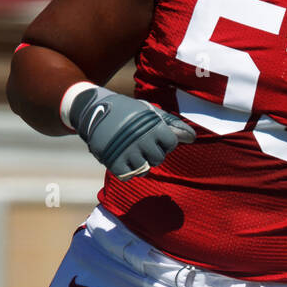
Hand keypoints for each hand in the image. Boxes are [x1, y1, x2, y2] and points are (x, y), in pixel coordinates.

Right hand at [69, 86, 195, 179]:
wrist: (94, 110)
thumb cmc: (127, 112)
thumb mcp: (149, 112)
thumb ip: (172, 124)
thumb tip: (192, 138)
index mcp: (153, 126)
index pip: (171, 143)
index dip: (165, 141)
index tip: (154, 135)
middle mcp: (142, 140)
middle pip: (158, 159)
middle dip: (152, 153)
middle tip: (140, 143)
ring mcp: (128, 152)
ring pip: (144, 170)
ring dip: (139, 163)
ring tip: (131, 151)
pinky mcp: (114, 162)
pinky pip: (128, 176)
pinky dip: (126, 170)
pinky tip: (122, 158)